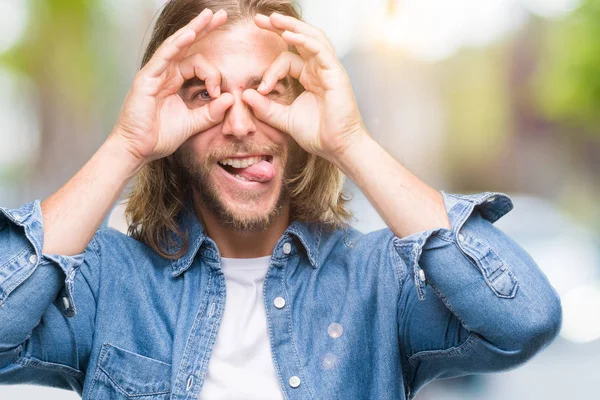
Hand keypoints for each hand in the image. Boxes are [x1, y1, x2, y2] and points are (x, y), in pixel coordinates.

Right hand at [113, 8, 233, 162]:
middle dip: (205, 29)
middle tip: (221, 15)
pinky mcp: (146, 78)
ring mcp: (154, 74)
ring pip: (177, 45)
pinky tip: (191, 33)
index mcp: (174, 82)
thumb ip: (211, 113)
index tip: (218, 92)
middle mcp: (164, 74)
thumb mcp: (193, 124)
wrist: (138, 150)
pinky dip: (177, 44)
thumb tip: (231, 99)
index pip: (197, 64)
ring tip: (210, 16)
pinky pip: (164, 56)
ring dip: (194, 29)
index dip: (212, 75)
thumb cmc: (159, 137)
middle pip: (187, 46)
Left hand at [242, 12, 367, 160]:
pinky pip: (320, 51)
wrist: (338, 148)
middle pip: (300, 40)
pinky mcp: (336, 74)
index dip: (271, 70)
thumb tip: (244, 95)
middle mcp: (320, 70)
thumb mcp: (284, 119)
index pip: (288, 60)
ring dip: (292, 27)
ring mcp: (329, 70)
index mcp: (310, 77)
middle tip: (258, 19)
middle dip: (280, 27)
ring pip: (312, 38)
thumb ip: (265, 108)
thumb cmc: (318, 135)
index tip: (261, 88)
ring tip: (273, 19)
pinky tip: (289, 36)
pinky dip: (304, 41)